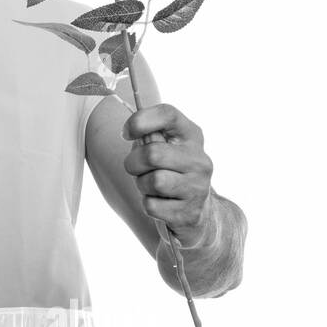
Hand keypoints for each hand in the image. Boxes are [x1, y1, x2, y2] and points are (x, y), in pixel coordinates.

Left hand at [121, 103, 214, 247]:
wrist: (196, 212)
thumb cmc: (171, 172)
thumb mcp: (165, 147)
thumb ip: (150, 135)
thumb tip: (133, 131)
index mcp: (191, 136)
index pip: (168, 114)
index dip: (140, 120)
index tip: (127, 133)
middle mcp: (199, 160)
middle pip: (152, 154)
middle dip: (133, 163)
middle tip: (136, 168)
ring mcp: (198, 187)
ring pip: (153, 181)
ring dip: (142, 185)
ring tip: (151, 186)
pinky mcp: (190, 212)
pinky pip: (152, 205)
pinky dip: (148, 204)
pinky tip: (160, 202)